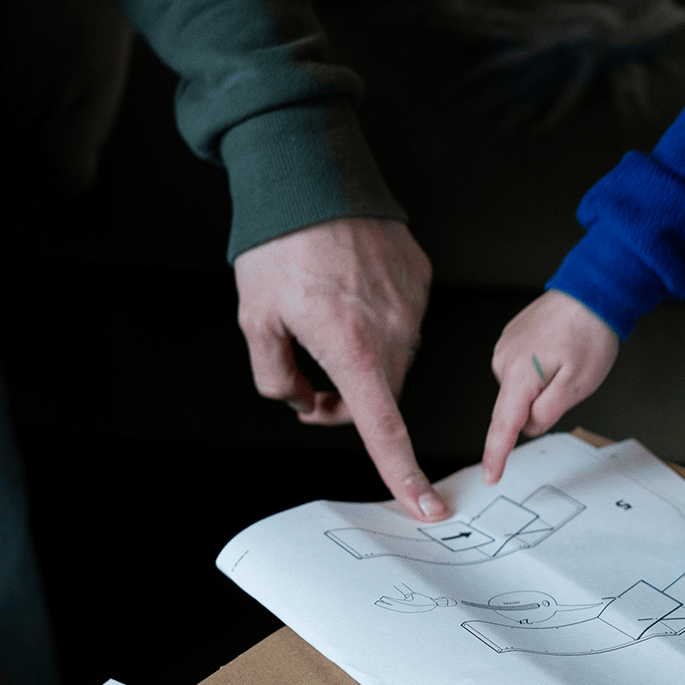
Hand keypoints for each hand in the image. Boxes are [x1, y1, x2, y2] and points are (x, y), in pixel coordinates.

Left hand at [233, 217, 443, 520]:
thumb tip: (304, 399)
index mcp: (352, 350)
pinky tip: (347, 288)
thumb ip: (278, 378)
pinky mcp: (420, 277)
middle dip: (348, 399)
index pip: (383, 430)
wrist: (311, 177)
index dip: (403, 474)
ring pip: (393, 357)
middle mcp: (394, 332)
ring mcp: (412, 303)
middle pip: (381, 394)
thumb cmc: (278, 249)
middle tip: (308, 380)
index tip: (427, 506)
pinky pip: (403, 318)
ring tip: (324, 315)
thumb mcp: (256, 322)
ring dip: (362, 357)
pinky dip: (376, 319)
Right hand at [482, 290, 619, 483]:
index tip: (490, 476)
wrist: (591, 291)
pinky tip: (556, 354)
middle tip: (569, 381)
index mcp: (519, 374)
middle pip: (515, 407)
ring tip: (565, 361)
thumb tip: (529, 426)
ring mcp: (505, 347)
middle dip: (540, 407)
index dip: (496, 454)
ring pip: (520, 390)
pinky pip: (522, 371)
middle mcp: (504, 360)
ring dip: (541, 386)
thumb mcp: (579, 384)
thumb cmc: (590, 332)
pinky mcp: (511, 339)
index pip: (503, 425)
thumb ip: (548, 412)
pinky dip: (538, 371)